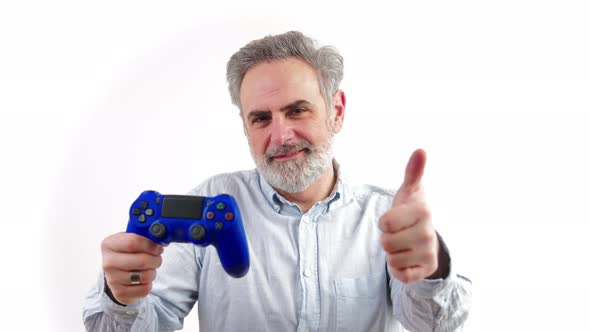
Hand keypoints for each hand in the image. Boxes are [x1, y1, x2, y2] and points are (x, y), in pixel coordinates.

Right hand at [101, 232, 163, 304]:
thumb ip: (145, 236)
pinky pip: (145, 289)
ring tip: (149, 268)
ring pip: (145, 276)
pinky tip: (143, 279)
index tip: (158, 246)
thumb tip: (162, 237)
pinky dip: (149, 284)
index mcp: (109, 244)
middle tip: (157, 258)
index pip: (133, 242)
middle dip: (156, 259)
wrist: (117, 272)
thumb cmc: (128, 252)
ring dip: (153, 272)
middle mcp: (108, 262)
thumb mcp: (132, 239)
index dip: (150, 244)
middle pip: (142, 261)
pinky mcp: (120, 293)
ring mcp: (112, 279)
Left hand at [379, 149, 443, 282]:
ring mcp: (429, 253)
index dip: (384, 222)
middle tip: (397, 233)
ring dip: (392, 253)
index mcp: (423, 211)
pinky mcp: (426, 270)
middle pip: (386, 243)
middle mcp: (429, 233)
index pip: (385, 223)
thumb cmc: (411, 210)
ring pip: (392, 259)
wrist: (426, 235)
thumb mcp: (410, 190)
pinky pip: (401, 276)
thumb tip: (420, 150)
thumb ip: (413, 172)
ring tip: (402, 244)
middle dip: (387, 239)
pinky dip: (398, 269)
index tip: (394, 219)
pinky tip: (405, 258)